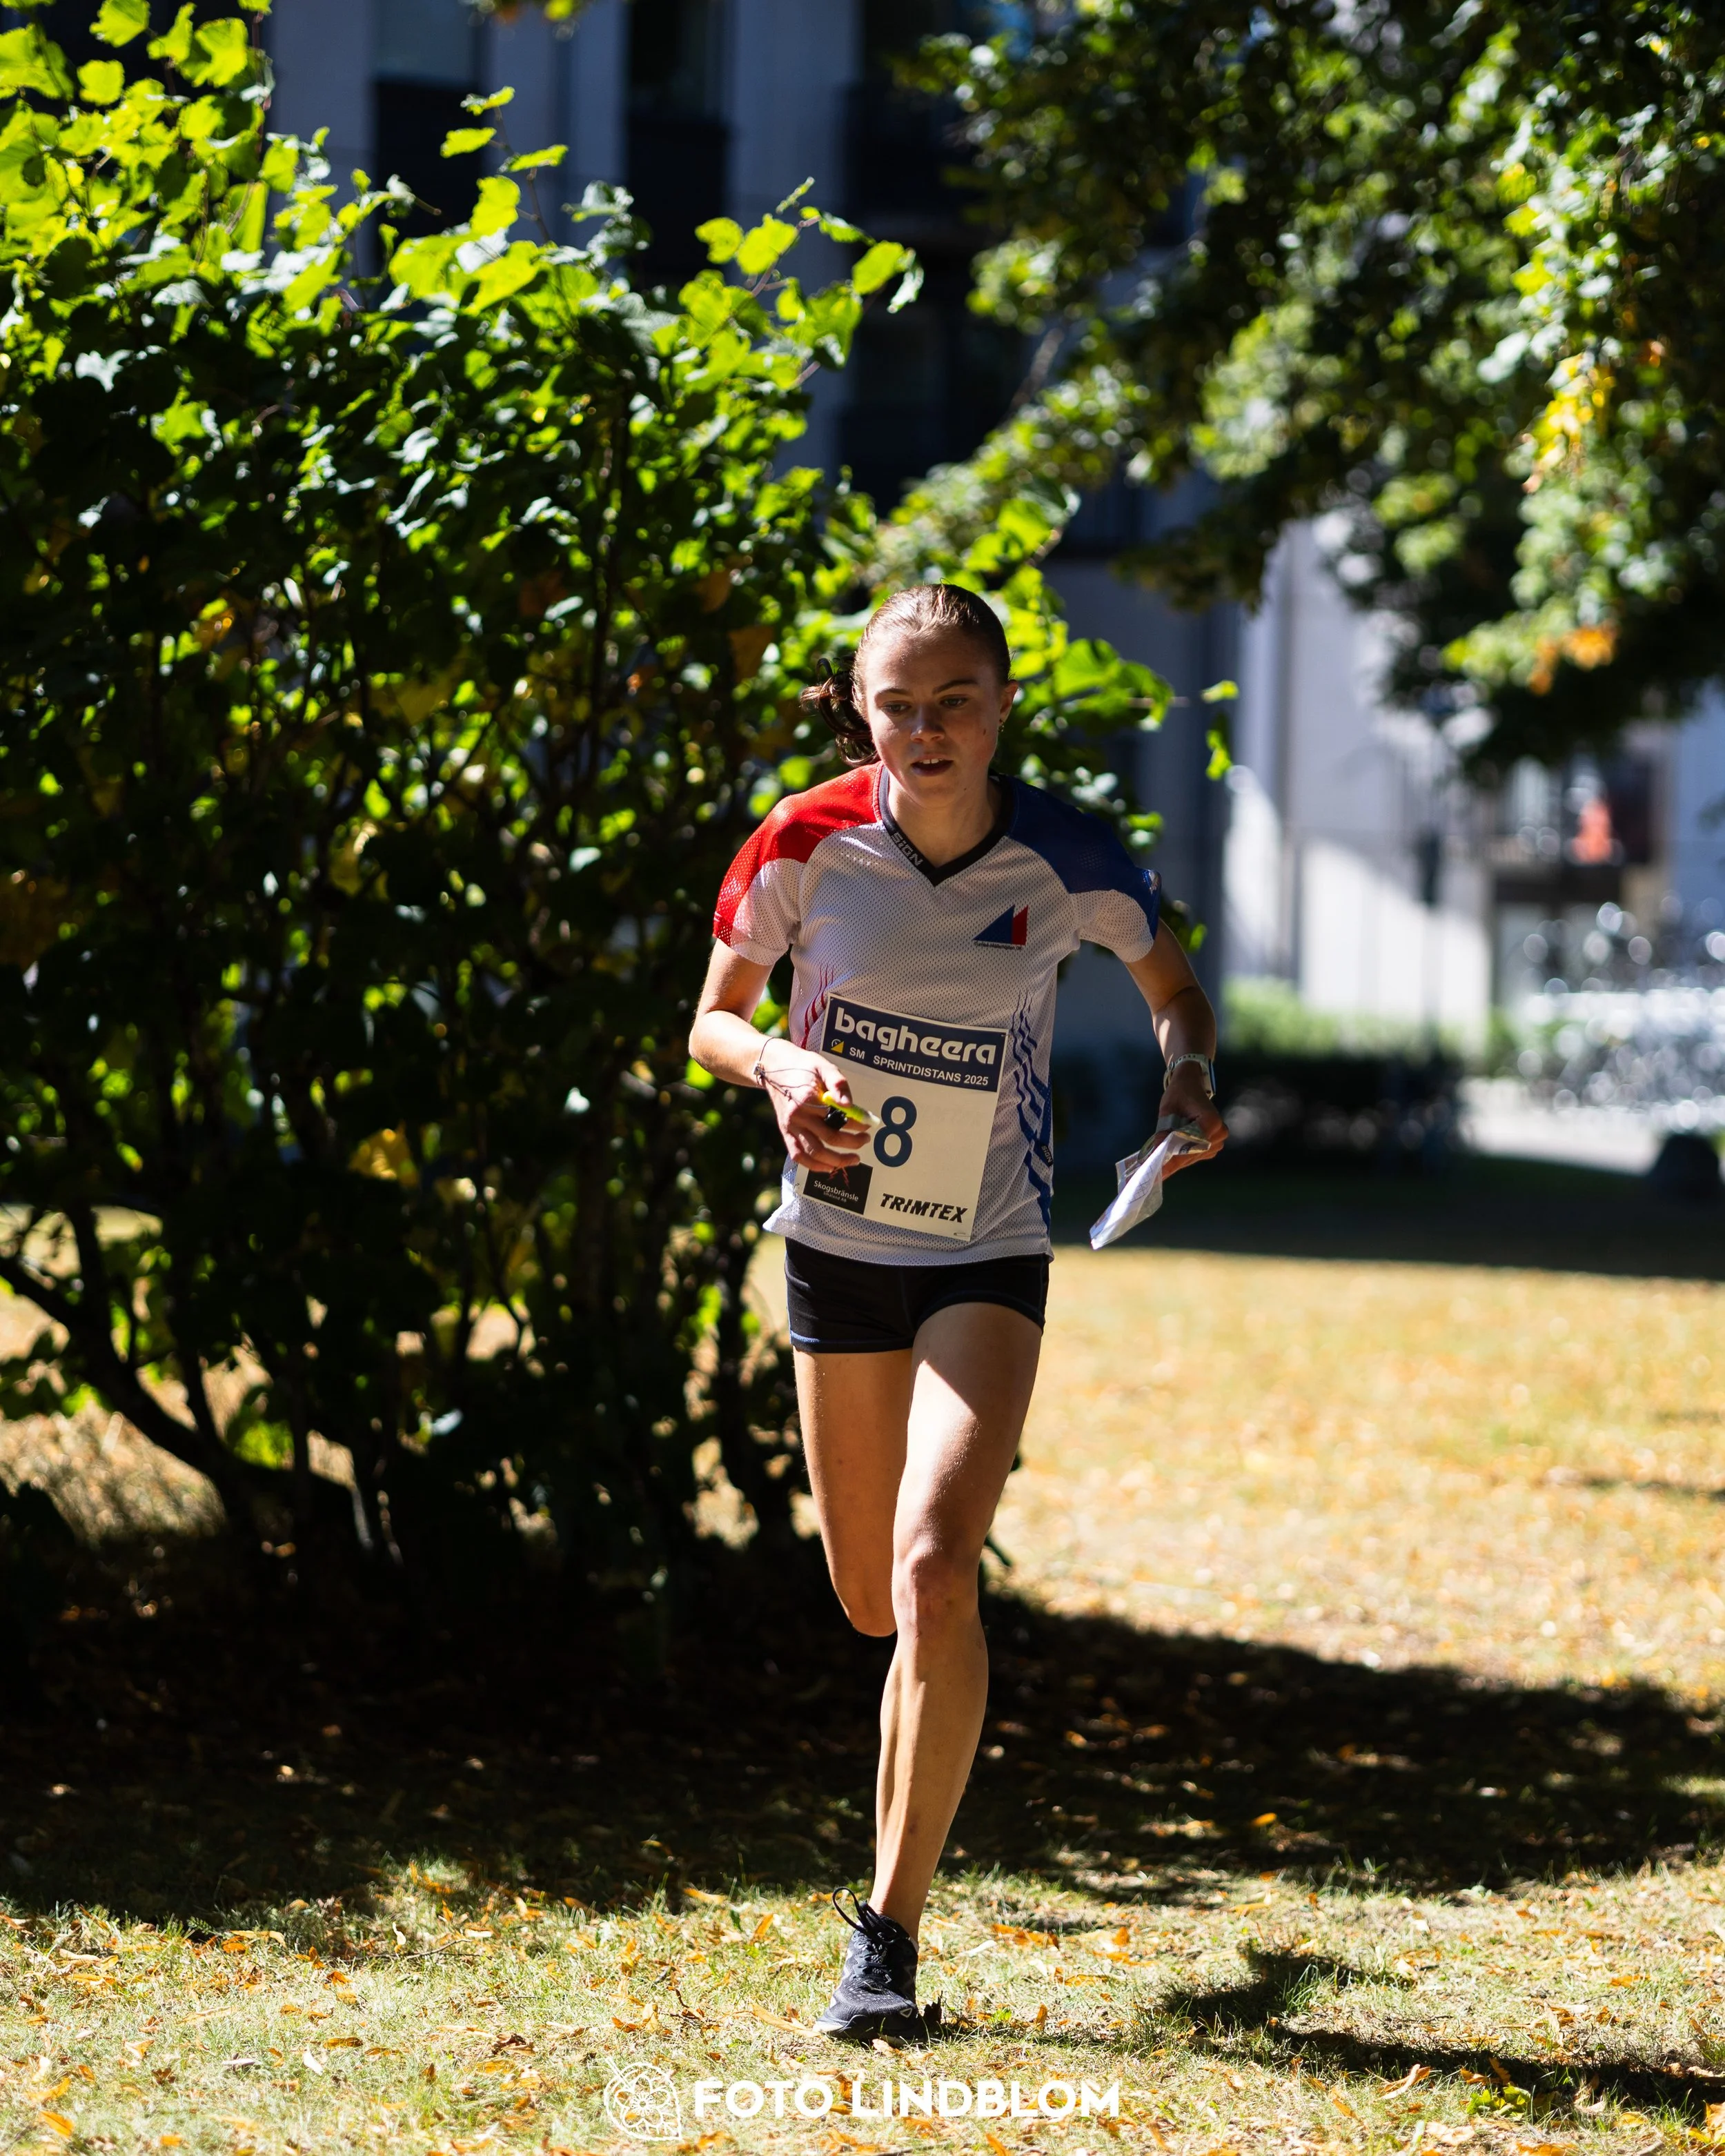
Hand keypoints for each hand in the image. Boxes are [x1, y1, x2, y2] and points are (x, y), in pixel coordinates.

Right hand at [757, 1041, 870, 1174]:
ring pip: (815, 1153)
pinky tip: (829, 1167)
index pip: (838, 1118)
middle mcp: (797, 1116)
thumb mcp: (824, 1067)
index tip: (868, 1123)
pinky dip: (815, 1166)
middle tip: (865, 1140)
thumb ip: (838, 1084)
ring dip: (837, 1161)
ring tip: (854, 1160)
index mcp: (808, 1098)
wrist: (774, 1068)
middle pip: (829, 1138)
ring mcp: (790, 1127)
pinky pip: (799, 1156)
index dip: (856, 1123)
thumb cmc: (804, 1066)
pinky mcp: (785, 1133)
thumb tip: (850, 1105)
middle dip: (852, 1143)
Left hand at [1157, 1067, 1226, 1179]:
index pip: (1191, 1145)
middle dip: (1172, 1162)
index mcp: (1211, 1121)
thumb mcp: (1167, 1110)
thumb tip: (1156, 1154)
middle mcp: (1219, 1133)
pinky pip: (1195, 1156)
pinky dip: (1181, 1158)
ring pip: (1192, 1157)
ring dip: (1176, 1161)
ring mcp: (1218, 1141)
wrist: (1190, 1086)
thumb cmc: (1179, 1094)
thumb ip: (1163, 1132)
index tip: (1158, 1171)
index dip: (1174, 1158)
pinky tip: (1169, 1157)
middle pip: (1192, 1154)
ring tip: (1158, 1166)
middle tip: (1154, 1173)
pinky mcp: (1213, 1146)